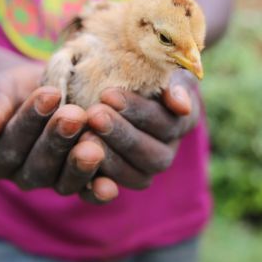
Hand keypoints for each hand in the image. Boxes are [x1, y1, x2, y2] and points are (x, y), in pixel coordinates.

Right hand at [0, 63, 117, 201]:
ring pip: (63, 181)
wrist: (46, 88)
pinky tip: (110, 187)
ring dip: (79, 165)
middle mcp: (24, 176)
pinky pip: (87, 192)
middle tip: (74, 116)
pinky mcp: (80, 180)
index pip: (11, 144)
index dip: (30, 120)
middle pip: (38, 166)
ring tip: (94, 145)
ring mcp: (54, 180)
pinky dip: (97, 191)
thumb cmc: (18, 89)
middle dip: (57, 139)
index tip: (50, 94)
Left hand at [79, 69, 200, 201]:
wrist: (123, 83)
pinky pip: (112, 191)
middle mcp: (166, 152)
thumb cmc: (143, 73)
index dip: (138, 111)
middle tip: (94, 114)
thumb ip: (175, 85)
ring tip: (86, 134)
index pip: (166, 124)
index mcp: (180, 123)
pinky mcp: (117, 179)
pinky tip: (78, 162)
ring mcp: (144, 169)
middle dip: (122, 135)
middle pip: (153, 156)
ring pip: (136, 177)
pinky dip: (96, 185)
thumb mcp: (164, 70)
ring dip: (110, 158)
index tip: (108, 94)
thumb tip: (182, 107)